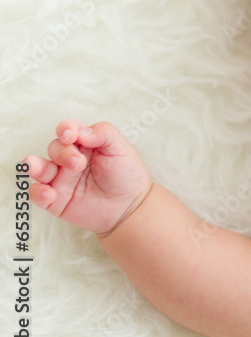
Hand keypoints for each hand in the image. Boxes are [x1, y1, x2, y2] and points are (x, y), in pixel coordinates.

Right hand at [22, 120, 152, 237]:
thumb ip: (104, 133)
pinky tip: (49, 194)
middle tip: (79, 164)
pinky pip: (36, 193)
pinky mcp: (55, 199)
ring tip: (36, 168)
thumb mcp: (121, 148)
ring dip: (35, 166)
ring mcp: (60, 178)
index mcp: (85, 143)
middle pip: (54, 147)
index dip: (65, 129)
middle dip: (62, 153)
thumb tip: (81, 132)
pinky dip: (37, 192)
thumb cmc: (126, 174)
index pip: (68, 130)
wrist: (130, 206)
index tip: (71, 136)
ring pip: (37, 167)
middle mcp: (69, 159)